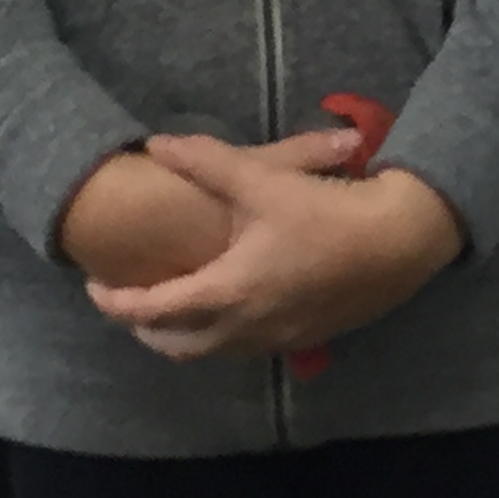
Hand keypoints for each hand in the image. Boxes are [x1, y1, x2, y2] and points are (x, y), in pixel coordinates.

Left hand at [85, 139, 464, 359]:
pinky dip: (222, 333)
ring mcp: (279, 339)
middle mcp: (248, 328)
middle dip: (145, 329)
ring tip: (175, 302)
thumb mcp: (265, 181)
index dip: (117, 302)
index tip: (95, 287)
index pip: (155, 311)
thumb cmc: (330, 213)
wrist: (403, 242)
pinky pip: (247, 347)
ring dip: (185, 334)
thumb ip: (208, 163)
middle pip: (177, 347)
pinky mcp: (306, 338)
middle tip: (129, 302)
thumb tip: (159, 146)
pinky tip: (233, 303)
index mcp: (230, 292)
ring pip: (214, 351)